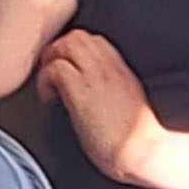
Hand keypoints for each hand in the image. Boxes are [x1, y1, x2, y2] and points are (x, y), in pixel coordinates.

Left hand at [37, 30, 168, 188]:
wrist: (144, 152)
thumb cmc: (135, 139)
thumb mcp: (126, 105)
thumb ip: (110, 90)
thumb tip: (88, 93)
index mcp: (121, 70)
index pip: (94, 40)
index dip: (74, 51)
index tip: (67, 69)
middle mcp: (110, 68)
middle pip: (78, 36)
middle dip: (58, 50)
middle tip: (51, 75)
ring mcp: (96, 77)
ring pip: (66, 44)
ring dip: (50, 61)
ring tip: (49, 83)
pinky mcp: (83, 93)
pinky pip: (56, 69)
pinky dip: (45, 80)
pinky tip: (49, 98)